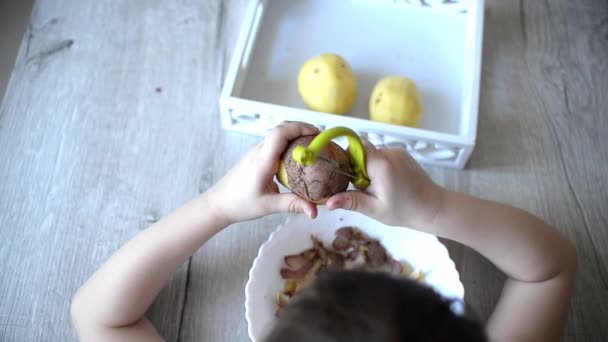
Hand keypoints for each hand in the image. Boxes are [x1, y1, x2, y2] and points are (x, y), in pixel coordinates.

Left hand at [207, 122, 318, 223]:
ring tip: (312, 148)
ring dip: (294, 136)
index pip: (281, 133)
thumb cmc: (239, 204)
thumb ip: (292, 205)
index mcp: (262, 160)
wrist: (218, 204)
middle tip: (319, 140)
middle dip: (301, 129)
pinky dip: (287, 144)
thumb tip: (314, 211)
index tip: (317, 134)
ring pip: (277, 135)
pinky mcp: (255, 157)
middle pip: (281, 128)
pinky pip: (273, 144)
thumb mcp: (268, 206)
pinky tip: (296, 159)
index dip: (300, 128)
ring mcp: (256, 152)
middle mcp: (259, 151)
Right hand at [326, 143, 442, 229]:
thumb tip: (328, 203)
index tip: (350, 177)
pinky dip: (381, 167)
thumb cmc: (405, 211)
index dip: (348, 159)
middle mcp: (390, 153)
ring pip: (373, 154)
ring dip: (371, 169)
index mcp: (381, 165)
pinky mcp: (403, 154)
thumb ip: (351, 202)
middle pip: (363, 151)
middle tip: (368, 188)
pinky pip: (384, 156)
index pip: (356, 147)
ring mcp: (398, 152)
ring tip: (381, 188)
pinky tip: (390, 183)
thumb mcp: (374, 209)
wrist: (433, 208)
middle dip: (360, 168)